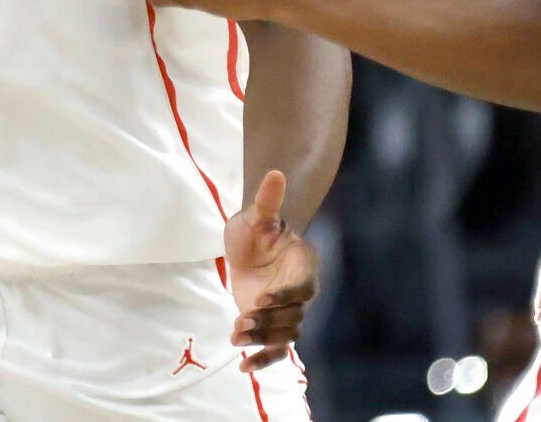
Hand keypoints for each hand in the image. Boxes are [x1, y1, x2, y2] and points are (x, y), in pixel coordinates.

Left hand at [224, 170, 318, 371]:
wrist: (253, 245)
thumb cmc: (258, 228)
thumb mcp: (258, 214)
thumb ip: (267, 200)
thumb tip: (274, 172)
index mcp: (304, 265)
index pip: (302, 287)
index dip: (284, 295)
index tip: (260, 298)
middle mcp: (302, 292)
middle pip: (293, 317)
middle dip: (268, 323)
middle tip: (241, 323)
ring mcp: (288, 311)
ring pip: (284, 335)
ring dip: (262, 340)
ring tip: (236, 337)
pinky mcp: (273, 324)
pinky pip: (275, 348)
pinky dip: (263, 359)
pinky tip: (244, 368)